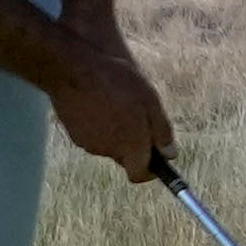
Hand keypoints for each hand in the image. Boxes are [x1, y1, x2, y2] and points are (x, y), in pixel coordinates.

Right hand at [48, 24, 179, 182]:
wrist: (74, 70)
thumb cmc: (117, 83)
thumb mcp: (151, 101)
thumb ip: (161, 132)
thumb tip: (170, 155)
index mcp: (129, 145)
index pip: (139, 175)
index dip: (150, 169)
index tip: (158, 156)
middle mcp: (108, 151)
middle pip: (126, 157)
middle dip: (135, 143)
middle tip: (140, 116)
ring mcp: (88, 144)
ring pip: (110, 145)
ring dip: (118, 132)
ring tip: (118, 103)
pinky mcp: (75, 135)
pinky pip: (95, 136)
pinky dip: (101, 126)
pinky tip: (102, 104)